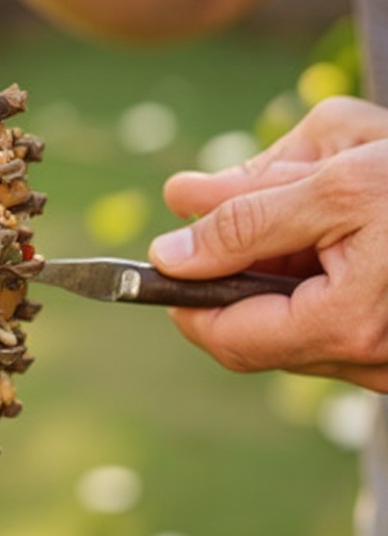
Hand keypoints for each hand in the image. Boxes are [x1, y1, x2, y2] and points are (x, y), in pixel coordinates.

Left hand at [148, 96, 387, 390]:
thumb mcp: (340, 177)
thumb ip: (247, 215)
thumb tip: (172, 244)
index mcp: (348, 324)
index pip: (228, 338)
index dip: (184, 298)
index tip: (167, 257)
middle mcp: (374, 359)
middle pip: (261, 327)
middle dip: (244, 262)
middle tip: (256, 199)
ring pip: (301, 317)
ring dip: (290, 259)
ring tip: (324, 198)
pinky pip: (342, 313)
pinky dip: (327, 266)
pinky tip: (358, 222)